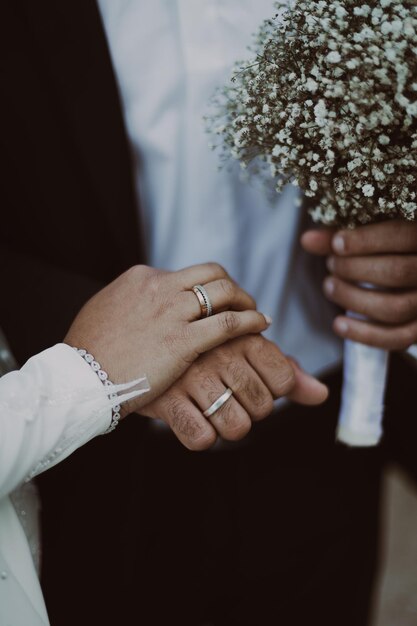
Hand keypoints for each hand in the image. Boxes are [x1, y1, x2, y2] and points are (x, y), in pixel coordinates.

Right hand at [64, 263, 270, 414]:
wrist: (81, 376)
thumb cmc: (88, 350)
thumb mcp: (106, 309)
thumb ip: (130, 301)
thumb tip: (143, 302)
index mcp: (142, 278)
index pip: (186, 274)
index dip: (206, 287)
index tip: (215, 302)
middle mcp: (160, 287)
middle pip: (211, 274)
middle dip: (232, 287)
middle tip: (243, 303)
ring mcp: (172, 312)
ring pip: (224, 291)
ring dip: (246, 300)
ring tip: (257, 315)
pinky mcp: (183, 340)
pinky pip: (229, 323)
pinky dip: (250, 321)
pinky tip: (260, 326)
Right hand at [141, 335, 328, 449]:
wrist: (137, 345)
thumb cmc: (204, 350)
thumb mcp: (244, 349)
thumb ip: (285, 370)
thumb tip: (321, 394)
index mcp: (241, 336)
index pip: (284, 380)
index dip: (273, 389)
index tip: (253, 380)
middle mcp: (220, 354)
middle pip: (263, 407)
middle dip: (250, 409)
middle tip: (227, 394)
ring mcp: (192, 378)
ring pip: (238, 428)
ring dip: (227, 425)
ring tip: (211, 407)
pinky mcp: (167, 401)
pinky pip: (202, 439)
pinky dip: (200, 435)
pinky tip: (193, 417)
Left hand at [301, 220, 416, 349]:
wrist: (409, 284)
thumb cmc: (385, 254)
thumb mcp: (369, 239)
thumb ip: (341, 238)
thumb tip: (308, 240)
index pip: (399, 235)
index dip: (365, 240)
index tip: (336, 243)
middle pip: (396, 272)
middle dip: (354, 269)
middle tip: (331, 265)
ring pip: (395, 307)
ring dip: (353, 299)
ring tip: (329, 287)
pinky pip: (398, 338)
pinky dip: (364, 334)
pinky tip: (339, 324)